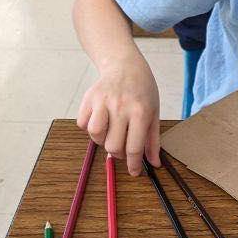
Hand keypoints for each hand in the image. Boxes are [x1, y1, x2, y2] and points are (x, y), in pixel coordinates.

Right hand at [76, 55, 160, 175]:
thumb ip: (153, 139)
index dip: (134, 165)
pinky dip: (88, 128)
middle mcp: (121, 107)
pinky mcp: (89, 98)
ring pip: (95, 136)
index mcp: (141, 111)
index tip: (134, 172)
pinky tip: (100, 120)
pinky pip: (83, 124)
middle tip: (122, 147)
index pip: (134, 147)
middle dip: (118, 153)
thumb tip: (155, 164)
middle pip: (113, 146)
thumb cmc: (142, 90)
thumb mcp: (154, 112)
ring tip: (110, 132)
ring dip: (101, 140)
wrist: (125, 65)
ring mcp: (103, 101)